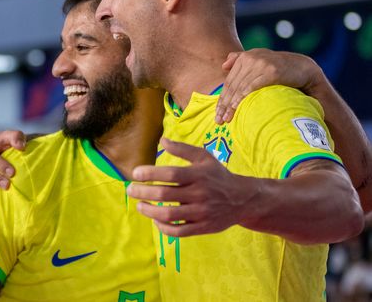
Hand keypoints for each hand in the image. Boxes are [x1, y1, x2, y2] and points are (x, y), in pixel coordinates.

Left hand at [127, 137, 251, 236]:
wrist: (243, 199)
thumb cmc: (218, 175)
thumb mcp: (204, 158)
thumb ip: (182, 149)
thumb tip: (162, 140)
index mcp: (198, 175)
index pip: (170, 174)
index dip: (150, 173)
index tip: (135, 173)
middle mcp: (199, 194)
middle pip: (165, 194)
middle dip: (143, 192)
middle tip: (130, 190)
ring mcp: (201, 213)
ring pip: (169, 215)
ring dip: (149, 211)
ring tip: (139, 205)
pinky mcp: (202, 227)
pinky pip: (178, 231)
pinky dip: (163, 228)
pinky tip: (154, 219)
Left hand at [215, 49, 321, 123]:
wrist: (303, 67)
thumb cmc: (280, 68)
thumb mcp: (259, 59)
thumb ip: (240, 59)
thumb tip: (223, 66)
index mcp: (245, 57)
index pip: (230, 81)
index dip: (222, 97)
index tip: (217, 112)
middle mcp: (251, 58)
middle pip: (233, 85)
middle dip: (224, 105)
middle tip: (218, 120)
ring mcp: (261, 64)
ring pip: (240, 88)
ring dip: (231, 105)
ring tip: (226, 119)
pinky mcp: (271, 72)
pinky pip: (252, 86)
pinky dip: (242, 98)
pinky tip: (236, 108)